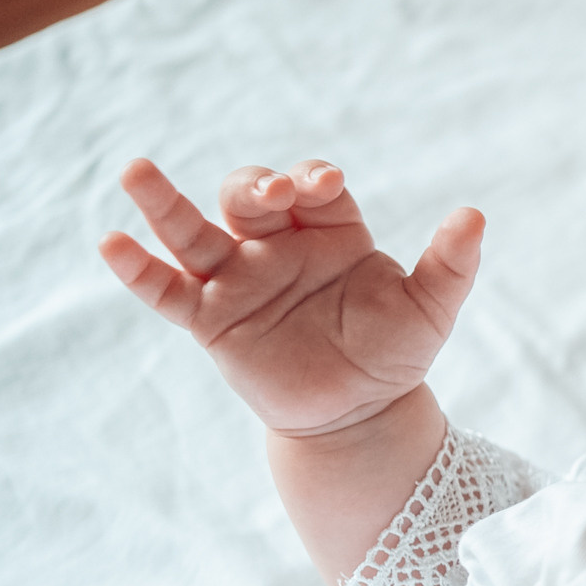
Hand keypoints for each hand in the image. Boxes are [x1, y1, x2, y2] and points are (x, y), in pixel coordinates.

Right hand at [99, 160, 482, 437]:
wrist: (359, 414)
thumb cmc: (393, 354)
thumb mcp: (429, 310)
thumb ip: (450, 265)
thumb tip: (474, 216)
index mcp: (330, 231)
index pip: (312, 187)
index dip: (313, 179)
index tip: (322, 186)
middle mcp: (277, 246)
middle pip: (249, 195)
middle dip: (256, 185)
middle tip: (272, 193)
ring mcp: (238, 280)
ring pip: (192, 231)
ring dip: (162, 201)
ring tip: (136, 170)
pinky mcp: (211, 320)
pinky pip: (167, 291)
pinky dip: (139, 270)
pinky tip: (112, 243)